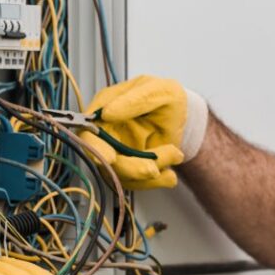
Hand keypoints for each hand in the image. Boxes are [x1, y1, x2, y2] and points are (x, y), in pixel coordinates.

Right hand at [80, 75, 207, 189]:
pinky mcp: (129, 168)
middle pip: (104, 160)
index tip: (111, 158)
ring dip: (151, 171)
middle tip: (152, 169)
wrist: (185, 118)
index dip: (95, 147)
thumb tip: (107, 112)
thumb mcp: (159, 91)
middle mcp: (106, 133)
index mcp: (105, 108)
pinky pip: (137, 183)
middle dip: (129, 168)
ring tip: (175, 154)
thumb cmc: (168, 98)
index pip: (88, 132)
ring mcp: (117, 152)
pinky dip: (156, 181)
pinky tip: (170, 174)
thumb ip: (135, 100)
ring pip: (123, 175)